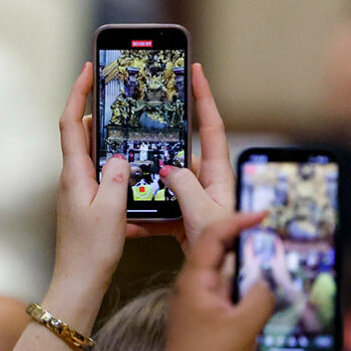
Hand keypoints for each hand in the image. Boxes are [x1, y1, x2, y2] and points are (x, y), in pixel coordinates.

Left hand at [48, 62, 128, 301]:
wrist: (78, 282)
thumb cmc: (92, 251)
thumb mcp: (112, 211)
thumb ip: (117, 179)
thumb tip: (120, 155)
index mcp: (74, 174)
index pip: (71, 123)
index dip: (78, 93)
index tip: (87, 69)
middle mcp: (71, 177)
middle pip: (80, 132)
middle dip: (95, 108)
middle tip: (115, 89)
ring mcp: (76, 189)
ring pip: (91, 152)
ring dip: (107, 135)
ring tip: (128, 122)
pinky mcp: (84, 201)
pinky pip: (98, 171)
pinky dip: (112, 160)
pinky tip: (131, 164)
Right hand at [127, 63, 235, 250]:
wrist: (224, 280)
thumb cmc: (224, 248)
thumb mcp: (203, 214)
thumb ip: (184, 186)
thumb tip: (167, 168)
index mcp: (218, 175)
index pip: (211, 126)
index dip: (204, 96)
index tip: (195, 70)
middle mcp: (207, 182)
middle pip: (180, 152)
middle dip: (159, 145)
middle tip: (139, 128)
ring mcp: (194, 199)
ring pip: (164, 181)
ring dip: (146, 185)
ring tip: (126, 179)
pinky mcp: (182, 217)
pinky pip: (158, 207)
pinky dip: (143, 214)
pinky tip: (127, 220)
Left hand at [162, 212, 275, 350]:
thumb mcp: (242, 328)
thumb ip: (259, 298)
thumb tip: (268, 280)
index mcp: (194, 279)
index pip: (212, 236)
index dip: (236, 220)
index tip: (260, 214)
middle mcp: (192, 283)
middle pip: (216, 247)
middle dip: (241, 235)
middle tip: (268, 231)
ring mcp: (196, 296)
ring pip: (221, 267)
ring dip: (243, 258)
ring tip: (268, 253)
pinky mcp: (203, 310)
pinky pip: (223, 284)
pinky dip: (241, 279)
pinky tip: (258, 283)